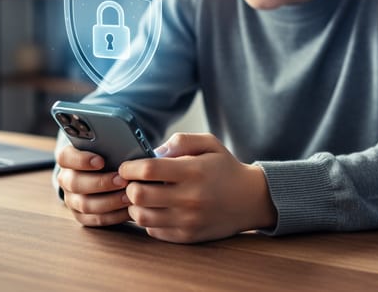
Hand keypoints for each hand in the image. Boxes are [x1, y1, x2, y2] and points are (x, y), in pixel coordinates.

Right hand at [56, 144, 130, 226]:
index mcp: (67, 159)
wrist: (107, 173)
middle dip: (101, 183)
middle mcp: (66, 179)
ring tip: (129, 197)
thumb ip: (110, 147)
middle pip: (76, 183)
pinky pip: (96, 219)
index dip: (81, 160)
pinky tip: (128, 210)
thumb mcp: (108, 147)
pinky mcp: (82, 216)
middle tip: (122, 180)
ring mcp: (72, 199)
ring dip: (109, 201)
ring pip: (85, 204)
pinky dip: (113, 216)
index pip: (65, 158)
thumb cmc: (109, 156)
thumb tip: (126, 150)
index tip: (101, 161)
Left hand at [118, 133, 276, 242]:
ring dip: (135, 206)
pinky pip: (154, 231)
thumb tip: (153, 152)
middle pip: (139, 195)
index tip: (126, 168)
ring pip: (142, 217)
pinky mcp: (188, 236)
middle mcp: (190, 198)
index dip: (130, 168)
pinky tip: (157, 210)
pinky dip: (149, 221)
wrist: (251, 199)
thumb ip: (180, 141)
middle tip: (133, 183)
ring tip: (143, 197)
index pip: (148, 169)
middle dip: (128, 187)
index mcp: (193, 171)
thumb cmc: (225, 168)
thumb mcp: (209, 144)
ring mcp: (188, 220)